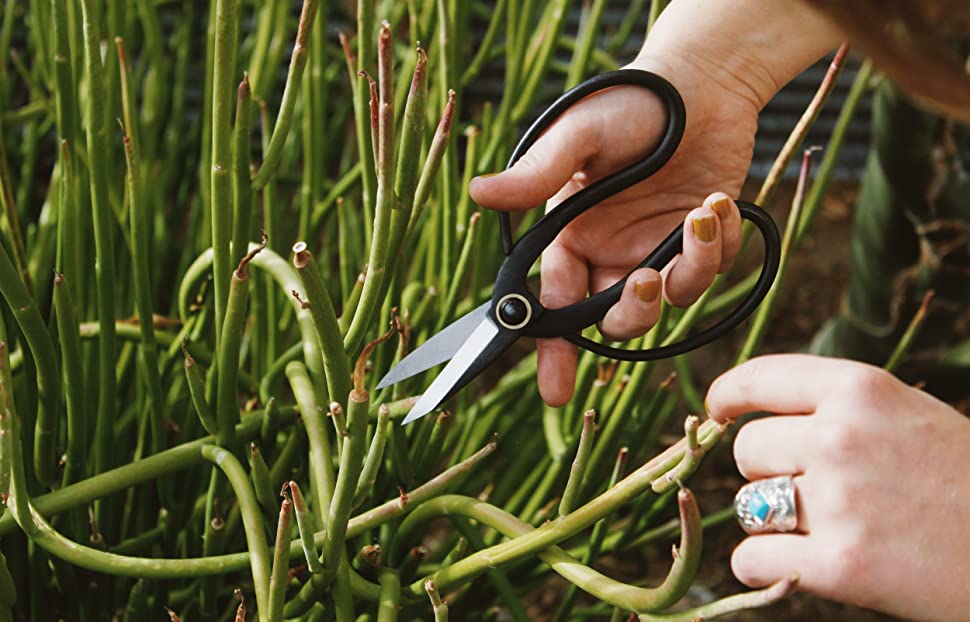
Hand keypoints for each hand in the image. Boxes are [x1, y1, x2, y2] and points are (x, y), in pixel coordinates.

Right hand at [470, 54, 760, 405]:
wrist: (701, 81)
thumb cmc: (630, 102)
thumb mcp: (579, 135)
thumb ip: (537, 174)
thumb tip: (478, 193)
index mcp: (571, 235)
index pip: (555, 303)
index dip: (552, 349)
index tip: (555, 392)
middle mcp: (610, 251)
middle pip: (612, 317)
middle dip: (628, 313)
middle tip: (643, 281)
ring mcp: (657, 249)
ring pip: (667, 300)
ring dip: (688, 270)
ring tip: (700, 215)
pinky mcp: (700, 241)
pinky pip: (710, 270)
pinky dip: (718, 244)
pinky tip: (718, 202)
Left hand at [706, 354, 969, 620]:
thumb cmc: (965, 480)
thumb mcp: (907, 414)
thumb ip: (837, 407)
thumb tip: (750, 411)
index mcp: (861, 390)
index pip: (758, 378)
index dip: (726, 397)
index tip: (716, 412)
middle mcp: (842, 436)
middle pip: (746, 449)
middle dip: (765, 471)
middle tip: (808, 490)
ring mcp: (840, 501)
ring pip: (746, 506)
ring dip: (769, 521)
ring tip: (819, 529)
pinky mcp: (842, 566)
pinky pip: (751, 560)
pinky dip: (763, 567)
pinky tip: (797, 564)